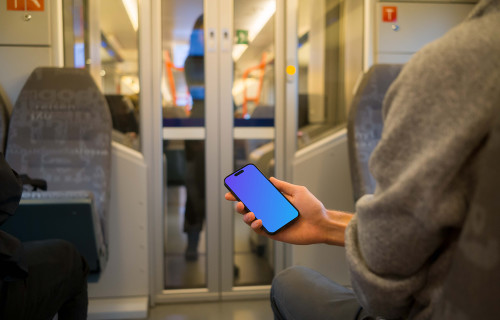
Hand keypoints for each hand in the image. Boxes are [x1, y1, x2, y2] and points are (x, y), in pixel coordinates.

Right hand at [225, 177, 350, 244]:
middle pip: (250, 208)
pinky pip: (259, 230)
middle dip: (240, 205)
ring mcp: (271, 222)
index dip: (243, 194)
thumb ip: (283, 186)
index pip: (256, 196)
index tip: (233, 191)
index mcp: (275, 201)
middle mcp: (271, 211)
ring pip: (251, 220)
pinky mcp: (274, 233)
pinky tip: (258, 220)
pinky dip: (255, 225)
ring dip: (246, 216)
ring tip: (250, 213)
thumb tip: (270, 179)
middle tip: (238, 202)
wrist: (321, 224)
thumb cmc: (313, 208)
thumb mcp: (298, 191)